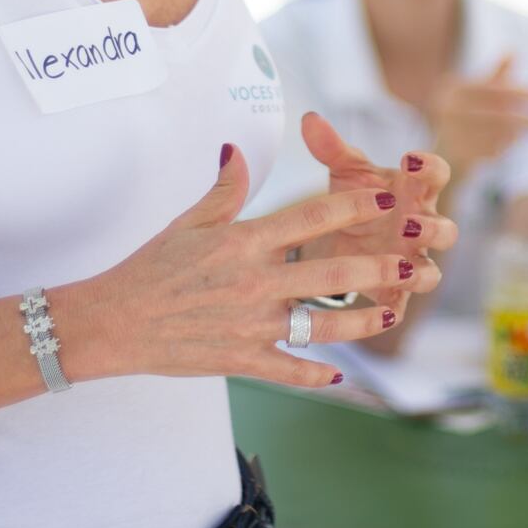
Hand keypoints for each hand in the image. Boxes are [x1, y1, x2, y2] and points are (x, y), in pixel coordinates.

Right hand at [58, 144, 417, 389]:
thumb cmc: (150, 268)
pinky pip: (288, 369)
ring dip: (362, 322)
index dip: (354, 205)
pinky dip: (316, 374)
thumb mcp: (189, 222)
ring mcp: (250, 325)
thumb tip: (239, 153)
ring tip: (391, 314)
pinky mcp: (241, 359)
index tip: (388, 195)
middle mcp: (254, 282)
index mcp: (244, 242)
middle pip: (330, 274)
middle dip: (378, 268)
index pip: (310, 217)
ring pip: (321, 326)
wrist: (114, 321)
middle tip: (413, 262)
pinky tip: (341, 374)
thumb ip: (224, 190)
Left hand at [292, 111, 458, 308]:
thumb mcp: (343, 172)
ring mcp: (410, 263)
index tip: (409, 159)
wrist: (336, 238)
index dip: (430, 167)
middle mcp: (419, 228)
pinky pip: (400, 309)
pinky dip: (392, 311)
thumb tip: (309, 119)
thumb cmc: (353, 198)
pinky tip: (377, 312)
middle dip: (434, 228)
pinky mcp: (392, 294)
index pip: (437, 175)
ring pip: (432, 274)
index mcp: (414, 192)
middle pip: (448, 231)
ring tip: (401, 267)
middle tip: (409, 221)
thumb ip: (330, 147)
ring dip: (421, 272)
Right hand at [431, 56, 527, 180]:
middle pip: (495, 113)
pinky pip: (491, 151)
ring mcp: (450, 132)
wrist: (445, 152)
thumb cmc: (468, 116)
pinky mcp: (457, 154)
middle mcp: (448, 109)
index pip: (493, 88)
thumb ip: (497, 76)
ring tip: (523, 133)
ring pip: (495, 134)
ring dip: (515, 134)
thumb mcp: (481, 93)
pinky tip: (505, 144)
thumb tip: (514, 50)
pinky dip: (503, 147)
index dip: (519, 91)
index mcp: (455, 88)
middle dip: (522, 119)